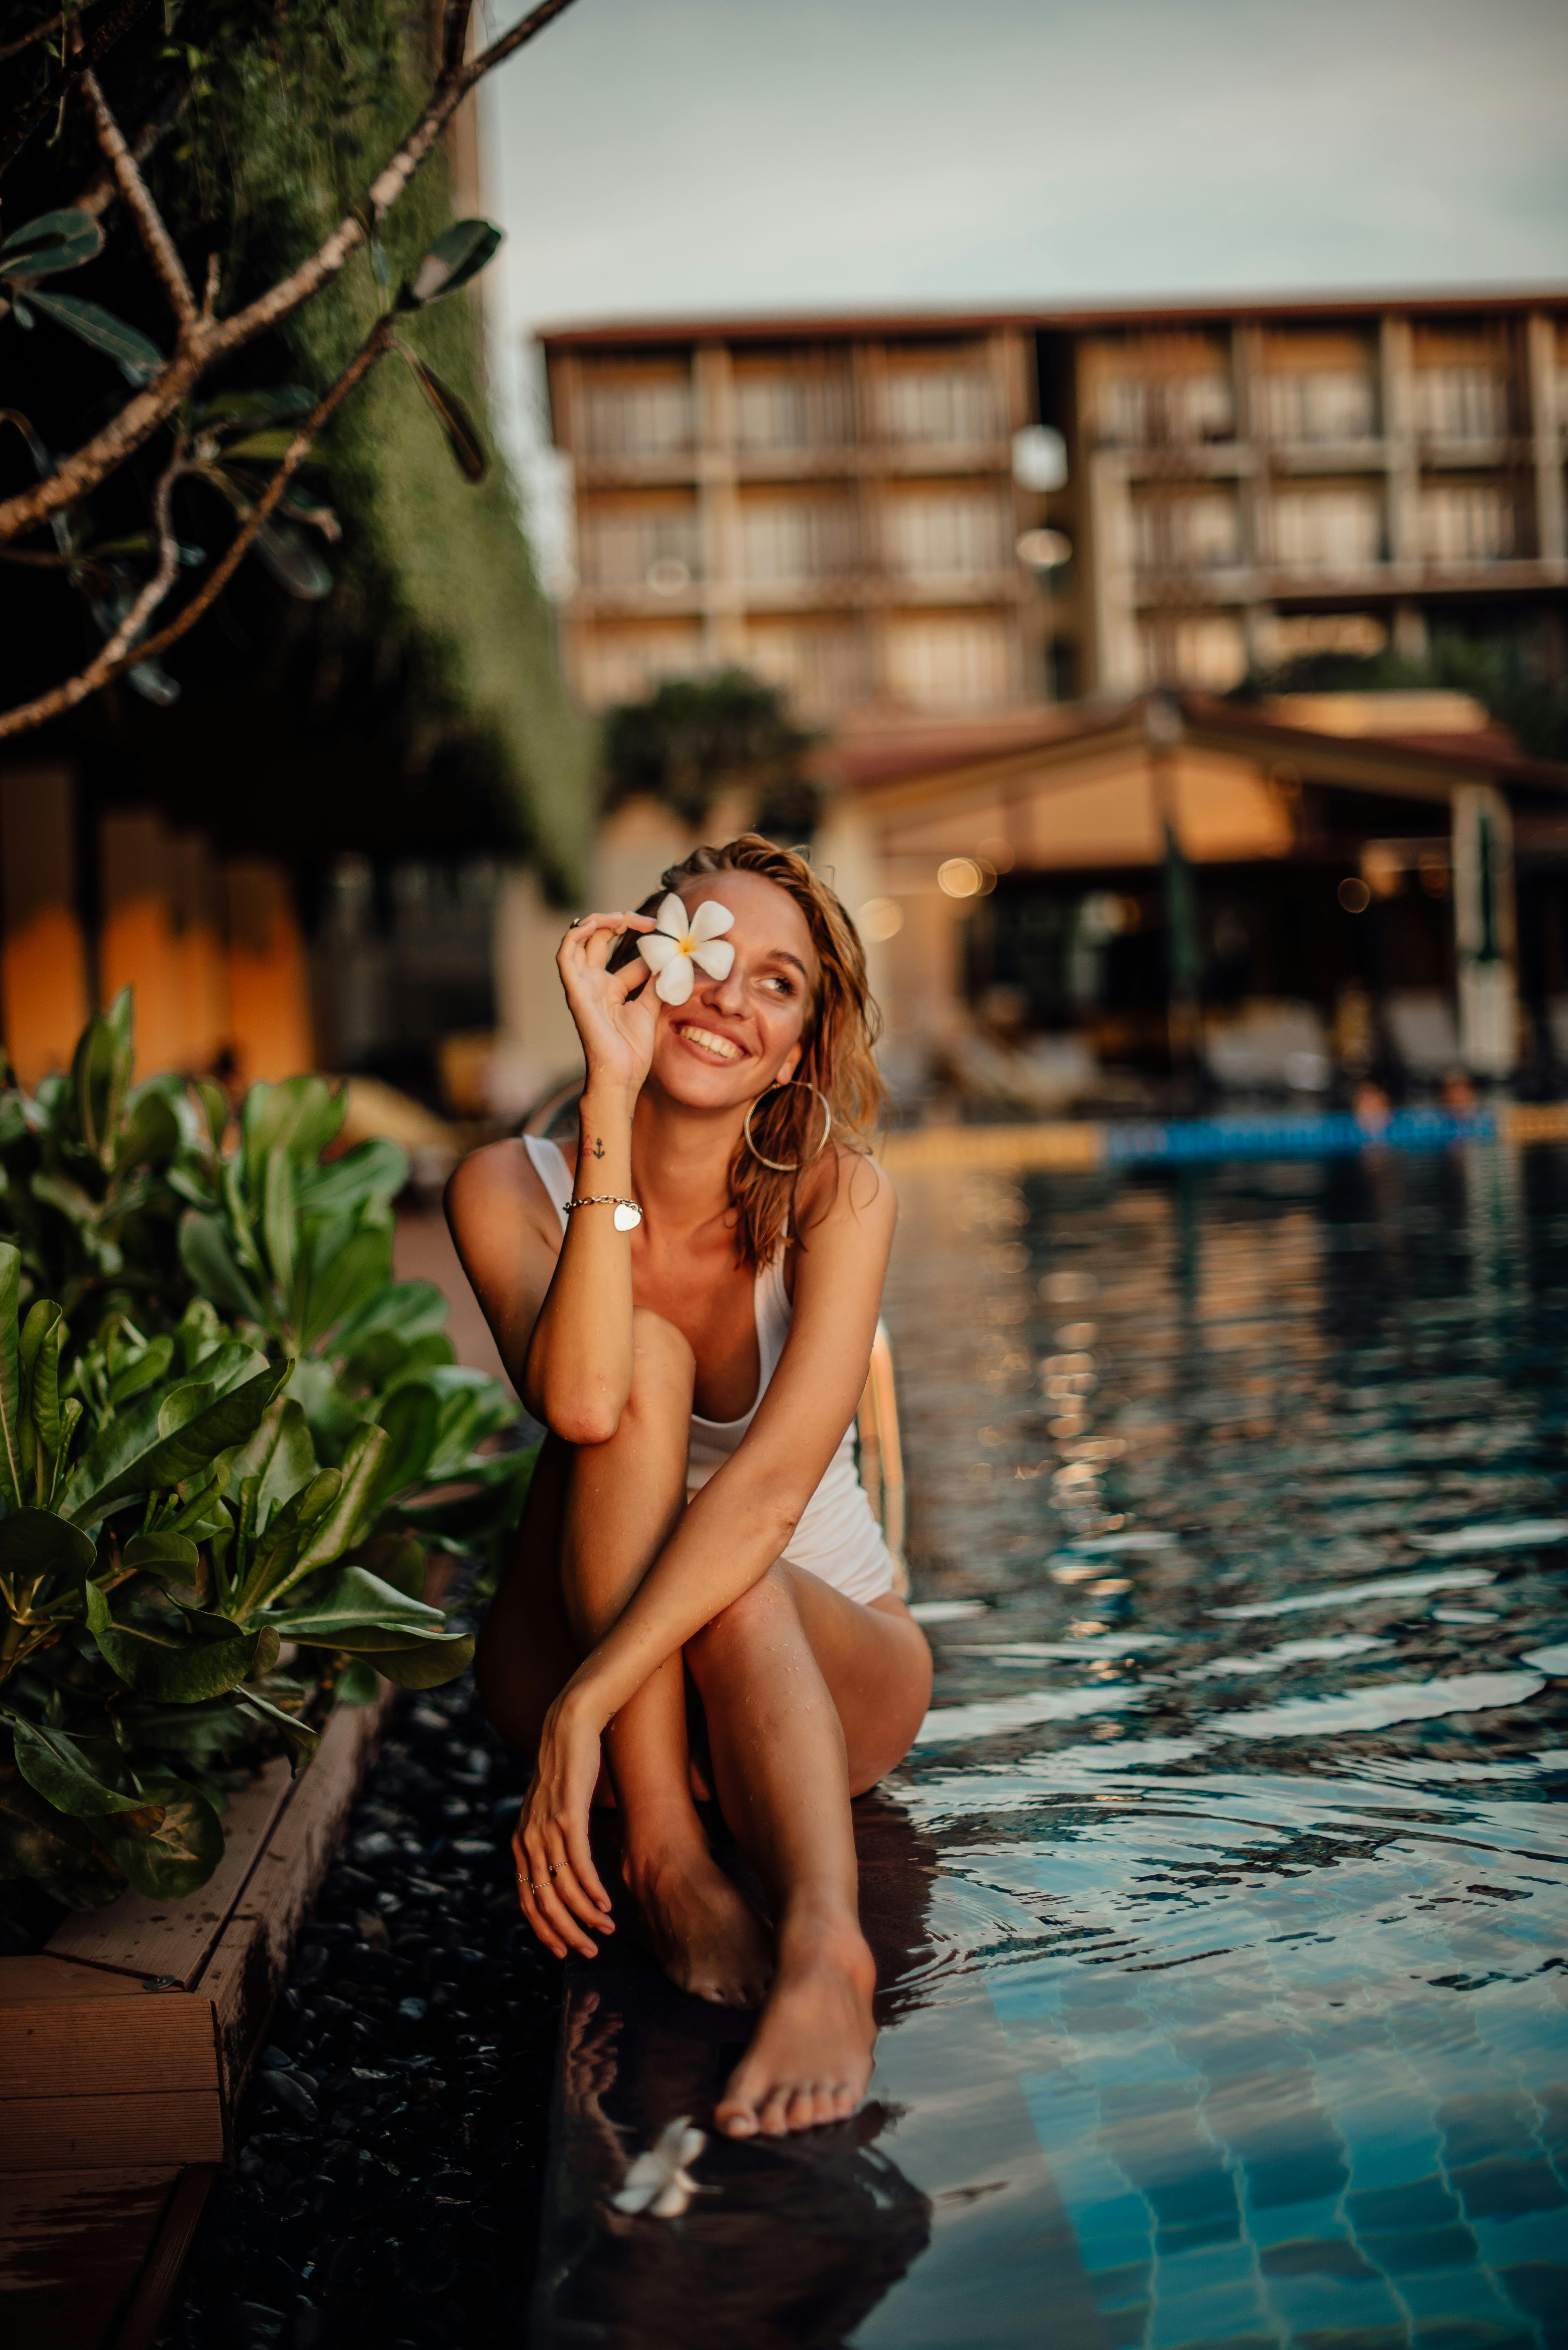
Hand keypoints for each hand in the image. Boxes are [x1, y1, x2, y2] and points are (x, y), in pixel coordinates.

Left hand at [512, 1688, 614, 1959]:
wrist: (567, 1728)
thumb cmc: (564, 1772)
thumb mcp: (549, 1811)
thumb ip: (549, 1840)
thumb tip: (563, 1870)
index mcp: (520, 1844)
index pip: (527, 1901)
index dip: (545, 1931)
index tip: (563, 1951)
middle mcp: (527, 1841)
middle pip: (544, 1903)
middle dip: (567, 1933)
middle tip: (590, 1952)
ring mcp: (546, 1830)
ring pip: (564, 1889)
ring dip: (586, 1916)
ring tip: (607, 1931)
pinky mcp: (569, 1818)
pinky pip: (580, 1864)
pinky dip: (593, 1890)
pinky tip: (607, 1905)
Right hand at [556, 912, 658, 1096]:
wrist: (623, 1075)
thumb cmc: (633, 1049)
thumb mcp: (650, 1007)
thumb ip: (656, 982)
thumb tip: (670, 959)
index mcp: (610, 987)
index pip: (621, 951)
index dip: (640, 937)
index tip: (663, 931)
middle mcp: (593, 983)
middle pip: (598, 939)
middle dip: (620, 922)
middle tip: (647, 921)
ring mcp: (582, 987)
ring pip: (577, 941)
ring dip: (596, 922)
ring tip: (620, 917)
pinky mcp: (575, 993)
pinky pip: (565, 957)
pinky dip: (574, 936)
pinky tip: (593, 924)